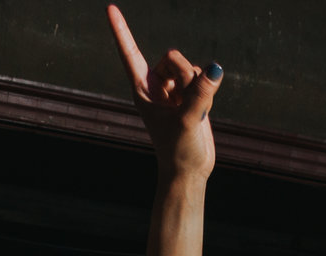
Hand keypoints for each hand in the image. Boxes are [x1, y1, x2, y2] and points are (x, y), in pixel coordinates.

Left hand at [108, 5, 219, 177]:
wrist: (189, 170)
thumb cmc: (179, 151)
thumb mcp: (188, 122)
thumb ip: (200, 93)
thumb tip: (216, 68)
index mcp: (142, 90)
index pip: (130, 53)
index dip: (121, 30)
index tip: (109, 7)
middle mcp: (156, 85)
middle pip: (174, 57)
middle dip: (186, 75)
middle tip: (184, 104)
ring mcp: (173, 88)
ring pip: (192, 66)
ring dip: (198, 86)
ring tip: (193, 112)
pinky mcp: (190, 92)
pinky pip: (204, 76)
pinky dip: (208, 91)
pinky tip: (202, 111)